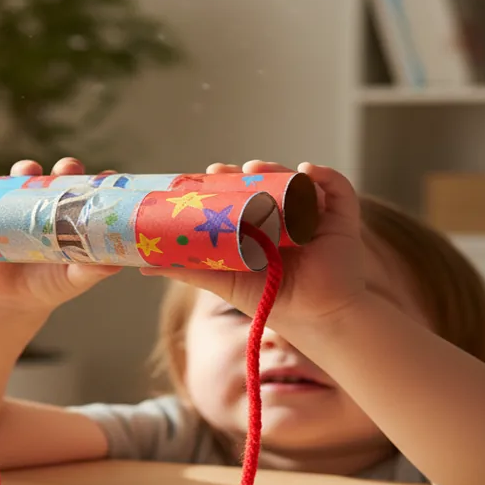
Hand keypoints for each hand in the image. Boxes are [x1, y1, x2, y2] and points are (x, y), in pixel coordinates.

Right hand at [0, 157, 121, 312]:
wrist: (7, 300)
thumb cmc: (49, 286)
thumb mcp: (73, 280)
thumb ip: (91, 270)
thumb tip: (114, 264)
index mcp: (76, 218)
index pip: (92, 191)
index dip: (100, 180)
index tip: (107, 175)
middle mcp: (52, 205)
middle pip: (62, 176)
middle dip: (66, 167)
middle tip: (67, 169)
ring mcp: (24, 206)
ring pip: (27, 177)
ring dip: (29, 169)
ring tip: (29, 172)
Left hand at [140, 160, 365, 326]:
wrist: (316, 318)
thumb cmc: (271, 299)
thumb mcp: (224, 279)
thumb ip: (188, 268)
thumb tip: (142, 263)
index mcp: (260, 225)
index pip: (242, 193)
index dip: (226, 181)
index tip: (206, 174)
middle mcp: (286, 215)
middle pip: (268, 181)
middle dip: (250, 170)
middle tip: (228, 169)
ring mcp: (314, 214)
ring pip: (296, 180)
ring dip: (278, 168)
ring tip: (258, 167)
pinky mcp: (341, 218)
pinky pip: (336, 188)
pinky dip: (324, 176)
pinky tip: (306, 172)